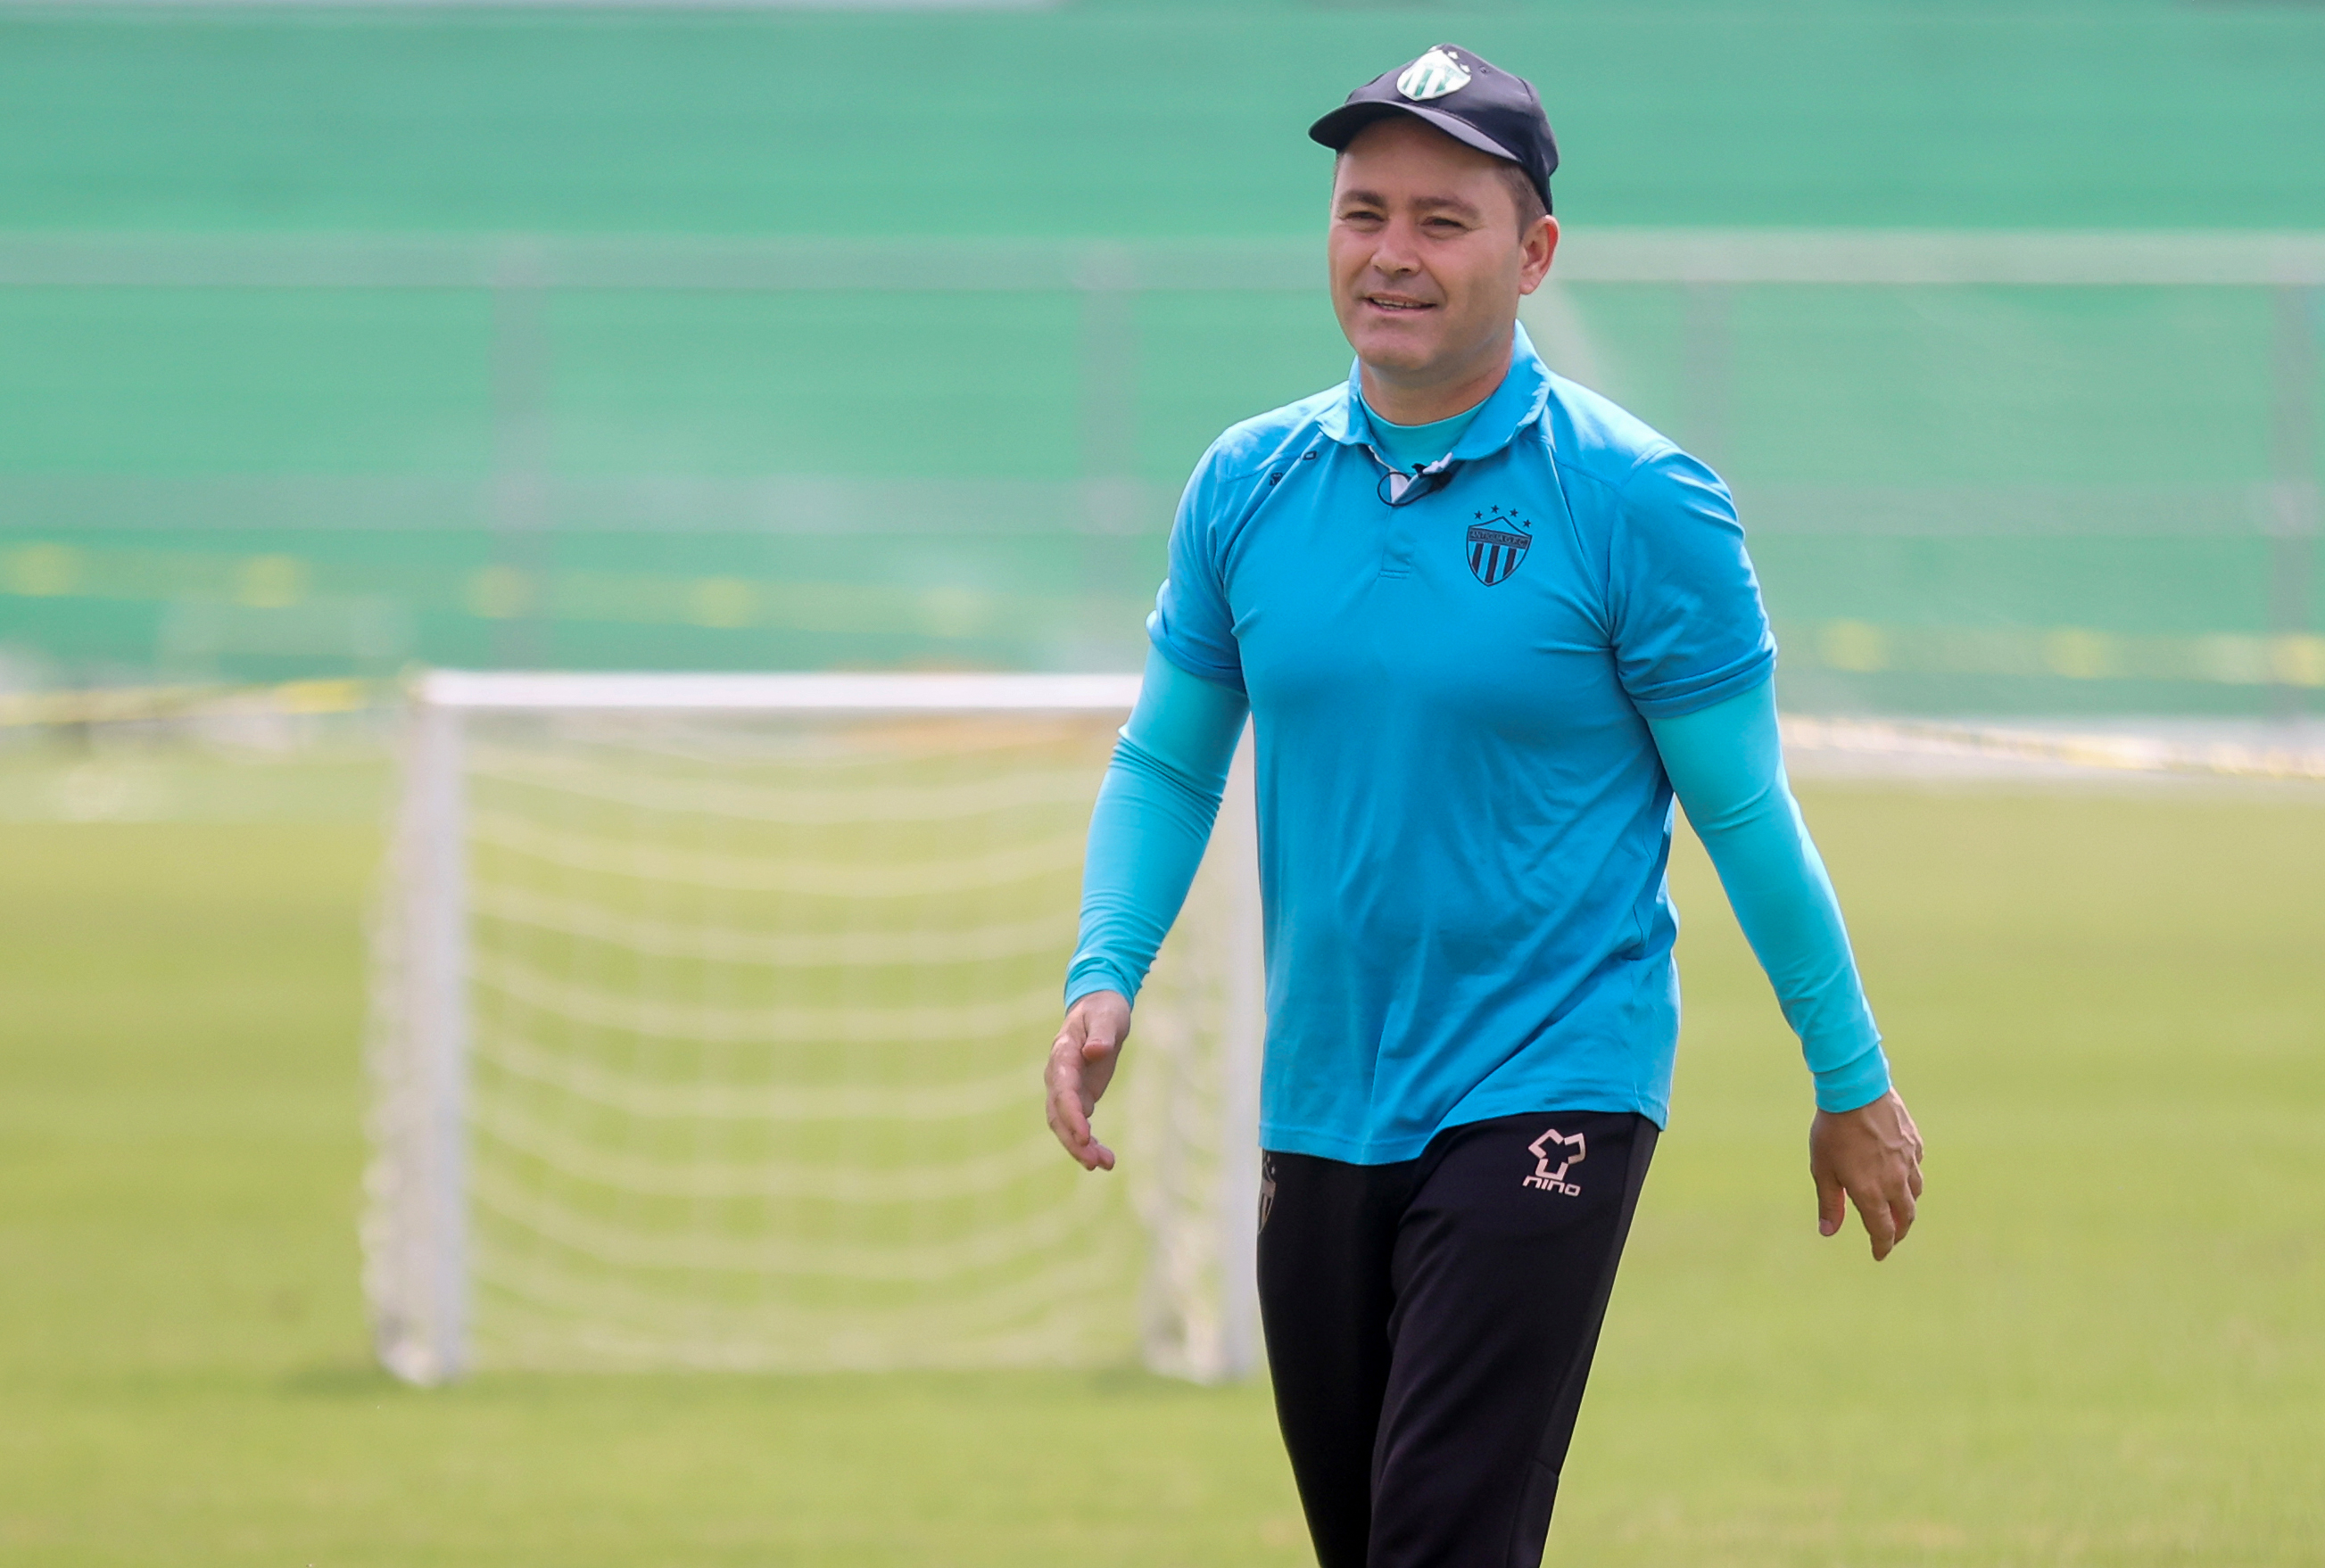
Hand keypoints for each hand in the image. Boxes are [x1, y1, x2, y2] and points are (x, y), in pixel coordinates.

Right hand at [1045, 990, 1131, 1171]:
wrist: (1098, 1008)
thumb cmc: (1103, 1010)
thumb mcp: (1107, 1016)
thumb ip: (1101, 1033)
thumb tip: (1094, 1051)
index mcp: (1063, 1055)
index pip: (1062, 1090)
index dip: (1071, 1114)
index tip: (1084, 1136)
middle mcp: (1059, 1075)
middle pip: (1057, 1114)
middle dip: (1073, 1140)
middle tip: (1093, 1162)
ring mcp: (1066, 1088)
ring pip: (1064, 1125)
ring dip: (1080, 1147)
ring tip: (1104, 1165)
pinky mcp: (1078, 1096)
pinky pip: (1077, 1125)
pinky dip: (1088, 1143)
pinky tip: (1104, 1159)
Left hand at [1809, 1089, 1923, 1260]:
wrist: (1855, 1091)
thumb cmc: (1833, 1130)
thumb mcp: (1823, 1169)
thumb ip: (1830, 1203)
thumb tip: (1828, 1232)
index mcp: (1872, 1192)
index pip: (1883, 1230)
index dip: (1882, 1246)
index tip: (1879, 1255)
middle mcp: (1895, 1181)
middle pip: (1905, 1217)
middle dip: (1899, 1232)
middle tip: (1890, 1238)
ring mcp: (1908, 1161)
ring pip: (1916, 1193)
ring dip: (1908, 1206)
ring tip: (1898, 1209)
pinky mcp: (1914, 1143)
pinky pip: (1916, 1167)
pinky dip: (1911, 1178)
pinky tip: (1902, 1174)